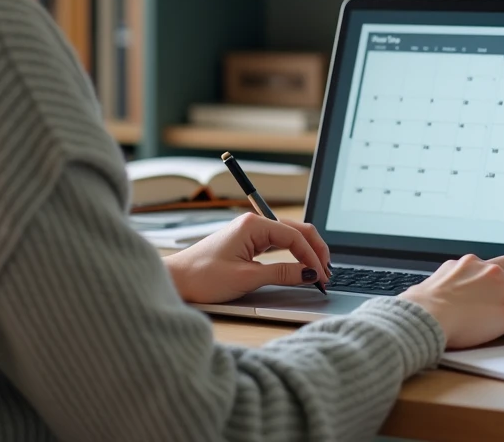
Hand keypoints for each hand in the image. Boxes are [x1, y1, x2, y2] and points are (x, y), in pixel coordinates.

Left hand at [164, 213, 330, 303]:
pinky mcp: (248, 243)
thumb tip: (309, 274)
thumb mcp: (246, 278)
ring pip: (289, 237)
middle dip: (315, 251)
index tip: (321, 277)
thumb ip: (281, 274)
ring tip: (319, 271)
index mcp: (253, 224)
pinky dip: (293, 254)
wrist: (175, 280)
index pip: (295, 236)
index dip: (312, 257)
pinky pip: (278, 244)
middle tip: (328, 273)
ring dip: (306, 252)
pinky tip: (301, 266)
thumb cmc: (202, 276)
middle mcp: (254, 223)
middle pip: (297, 231)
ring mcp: (251, 232)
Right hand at [399, 254, 503, 348]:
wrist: (425, 315)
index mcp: (465, 264)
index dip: (499, 272)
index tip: (502, 277)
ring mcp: (502, 288)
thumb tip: (425, 297)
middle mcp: (486, 270)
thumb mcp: (427, 288)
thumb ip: (437, 289)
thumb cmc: (420, 307)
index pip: (487, 264)